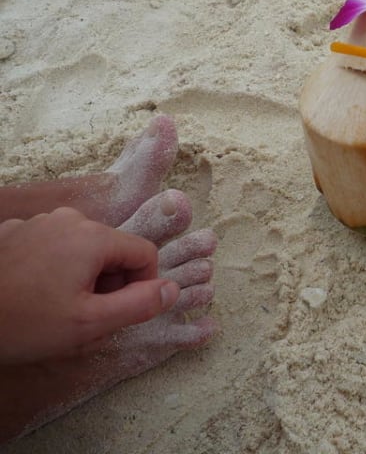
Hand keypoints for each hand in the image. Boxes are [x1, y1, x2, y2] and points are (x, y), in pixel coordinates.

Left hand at [0, 207, 178, 364]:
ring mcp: (38, 223)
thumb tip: (173, 289)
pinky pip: (51, 247)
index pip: (145, 253)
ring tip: (58, 309)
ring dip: (82, 277)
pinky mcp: (13, 233)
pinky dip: (53, 269)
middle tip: (88, 317)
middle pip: (112, 249)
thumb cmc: (23, 322)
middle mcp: (69, 219)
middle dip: (110, 283)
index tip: (124, 312)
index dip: (144, 286)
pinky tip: (33, 295)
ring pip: (82, 248)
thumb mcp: (90, 324)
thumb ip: (140, 305)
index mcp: (93, 237)